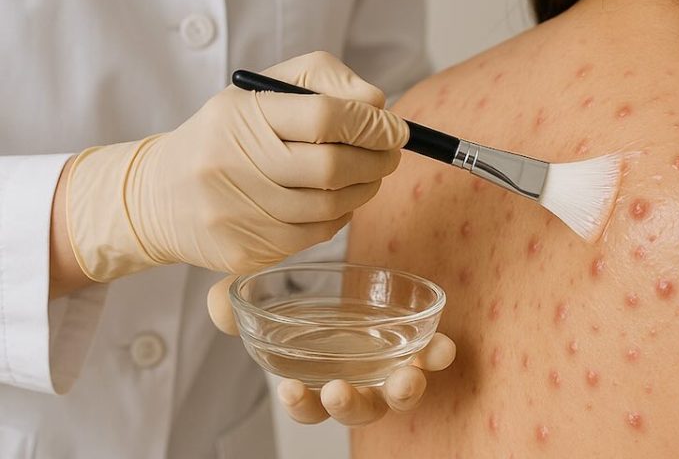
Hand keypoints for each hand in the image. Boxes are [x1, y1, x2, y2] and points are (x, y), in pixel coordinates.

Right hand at [64, 51, 405, 281]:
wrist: (157, 194)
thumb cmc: (227, 133)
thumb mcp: (265, 90)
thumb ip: (324, 82)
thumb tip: (379, 106)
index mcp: (240, 114)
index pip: (323, 116)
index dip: (371, 124)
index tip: (395, 129)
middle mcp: (232, 163)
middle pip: (332, 167)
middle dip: (377, 160)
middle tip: (393, 154)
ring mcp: (236, 212)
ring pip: (331, 206)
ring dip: (365, 189)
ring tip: (369, 175)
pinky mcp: (242, 251)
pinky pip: (315, 236)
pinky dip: (340, 216)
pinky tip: (337, 200)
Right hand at [206, 274, 455, 425]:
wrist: (344, 287)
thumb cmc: (303, 308)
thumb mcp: (269, 304)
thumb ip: (238, 306)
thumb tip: (217, 305)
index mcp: (320, 384)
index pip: (308, 408)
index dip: (301, 405)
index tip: (291, 390)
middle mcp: (358, 384)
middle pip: (358, 409)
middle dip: (350, 405)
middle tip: (339, 391)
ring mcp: (390, 369)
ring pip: (399, 395)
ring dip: (403, 391)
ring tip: (405, 379)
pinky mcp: (417, 346)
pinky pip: (430, 359)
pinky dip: (437, 356)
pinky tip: (444, 349)